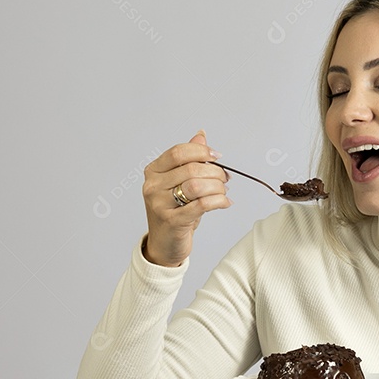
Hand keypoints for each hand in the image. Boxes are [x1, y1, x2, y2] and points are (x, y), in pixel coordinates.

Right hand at [141, 130, 230, 266]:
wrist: (165, 244)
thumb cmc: (174, 212)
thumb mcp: (179, 183)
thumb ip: (189, 159)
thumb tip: (201, 135)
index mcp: (153, 172)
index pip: (178, 152)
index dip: (201, 151)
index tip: (217, 157)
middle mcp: (153, 186)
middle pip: (191, 169)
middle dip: (215, 172)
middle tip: (225, 178)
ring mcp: (160, 204)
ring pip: (197, 185)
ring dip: (217, 187)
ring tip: (223, 191)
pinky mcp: (172, 221)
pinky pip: (202, 205)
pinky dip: (219, 201)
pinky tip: (225, 202)